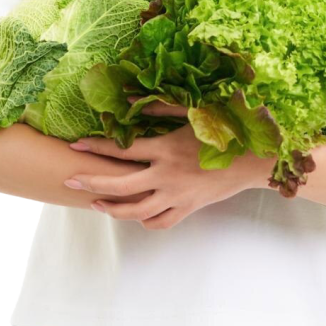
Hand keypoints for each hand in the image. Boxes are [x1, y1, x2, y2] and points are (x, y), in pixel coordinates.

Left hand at [65, 95, 253, 228]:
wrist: (254, 160)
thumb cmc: (225, 130)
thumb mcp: (193, 114)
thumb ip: (162, 110)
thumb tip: (133, 103)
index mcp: (166, 149)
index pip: (123, 150)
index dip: (97, 147)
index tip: (76, 145)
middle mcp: (167, 176)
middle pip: (120, 186)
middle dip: (92, 183)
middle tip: (70, 182)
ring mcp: (177, 196)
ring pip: (137, 211)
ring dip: (113, 209)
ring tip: (96, 205)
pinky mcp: (189, 208)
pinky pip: (161, 222)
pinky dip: (145, 221)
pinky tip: (135, 216)